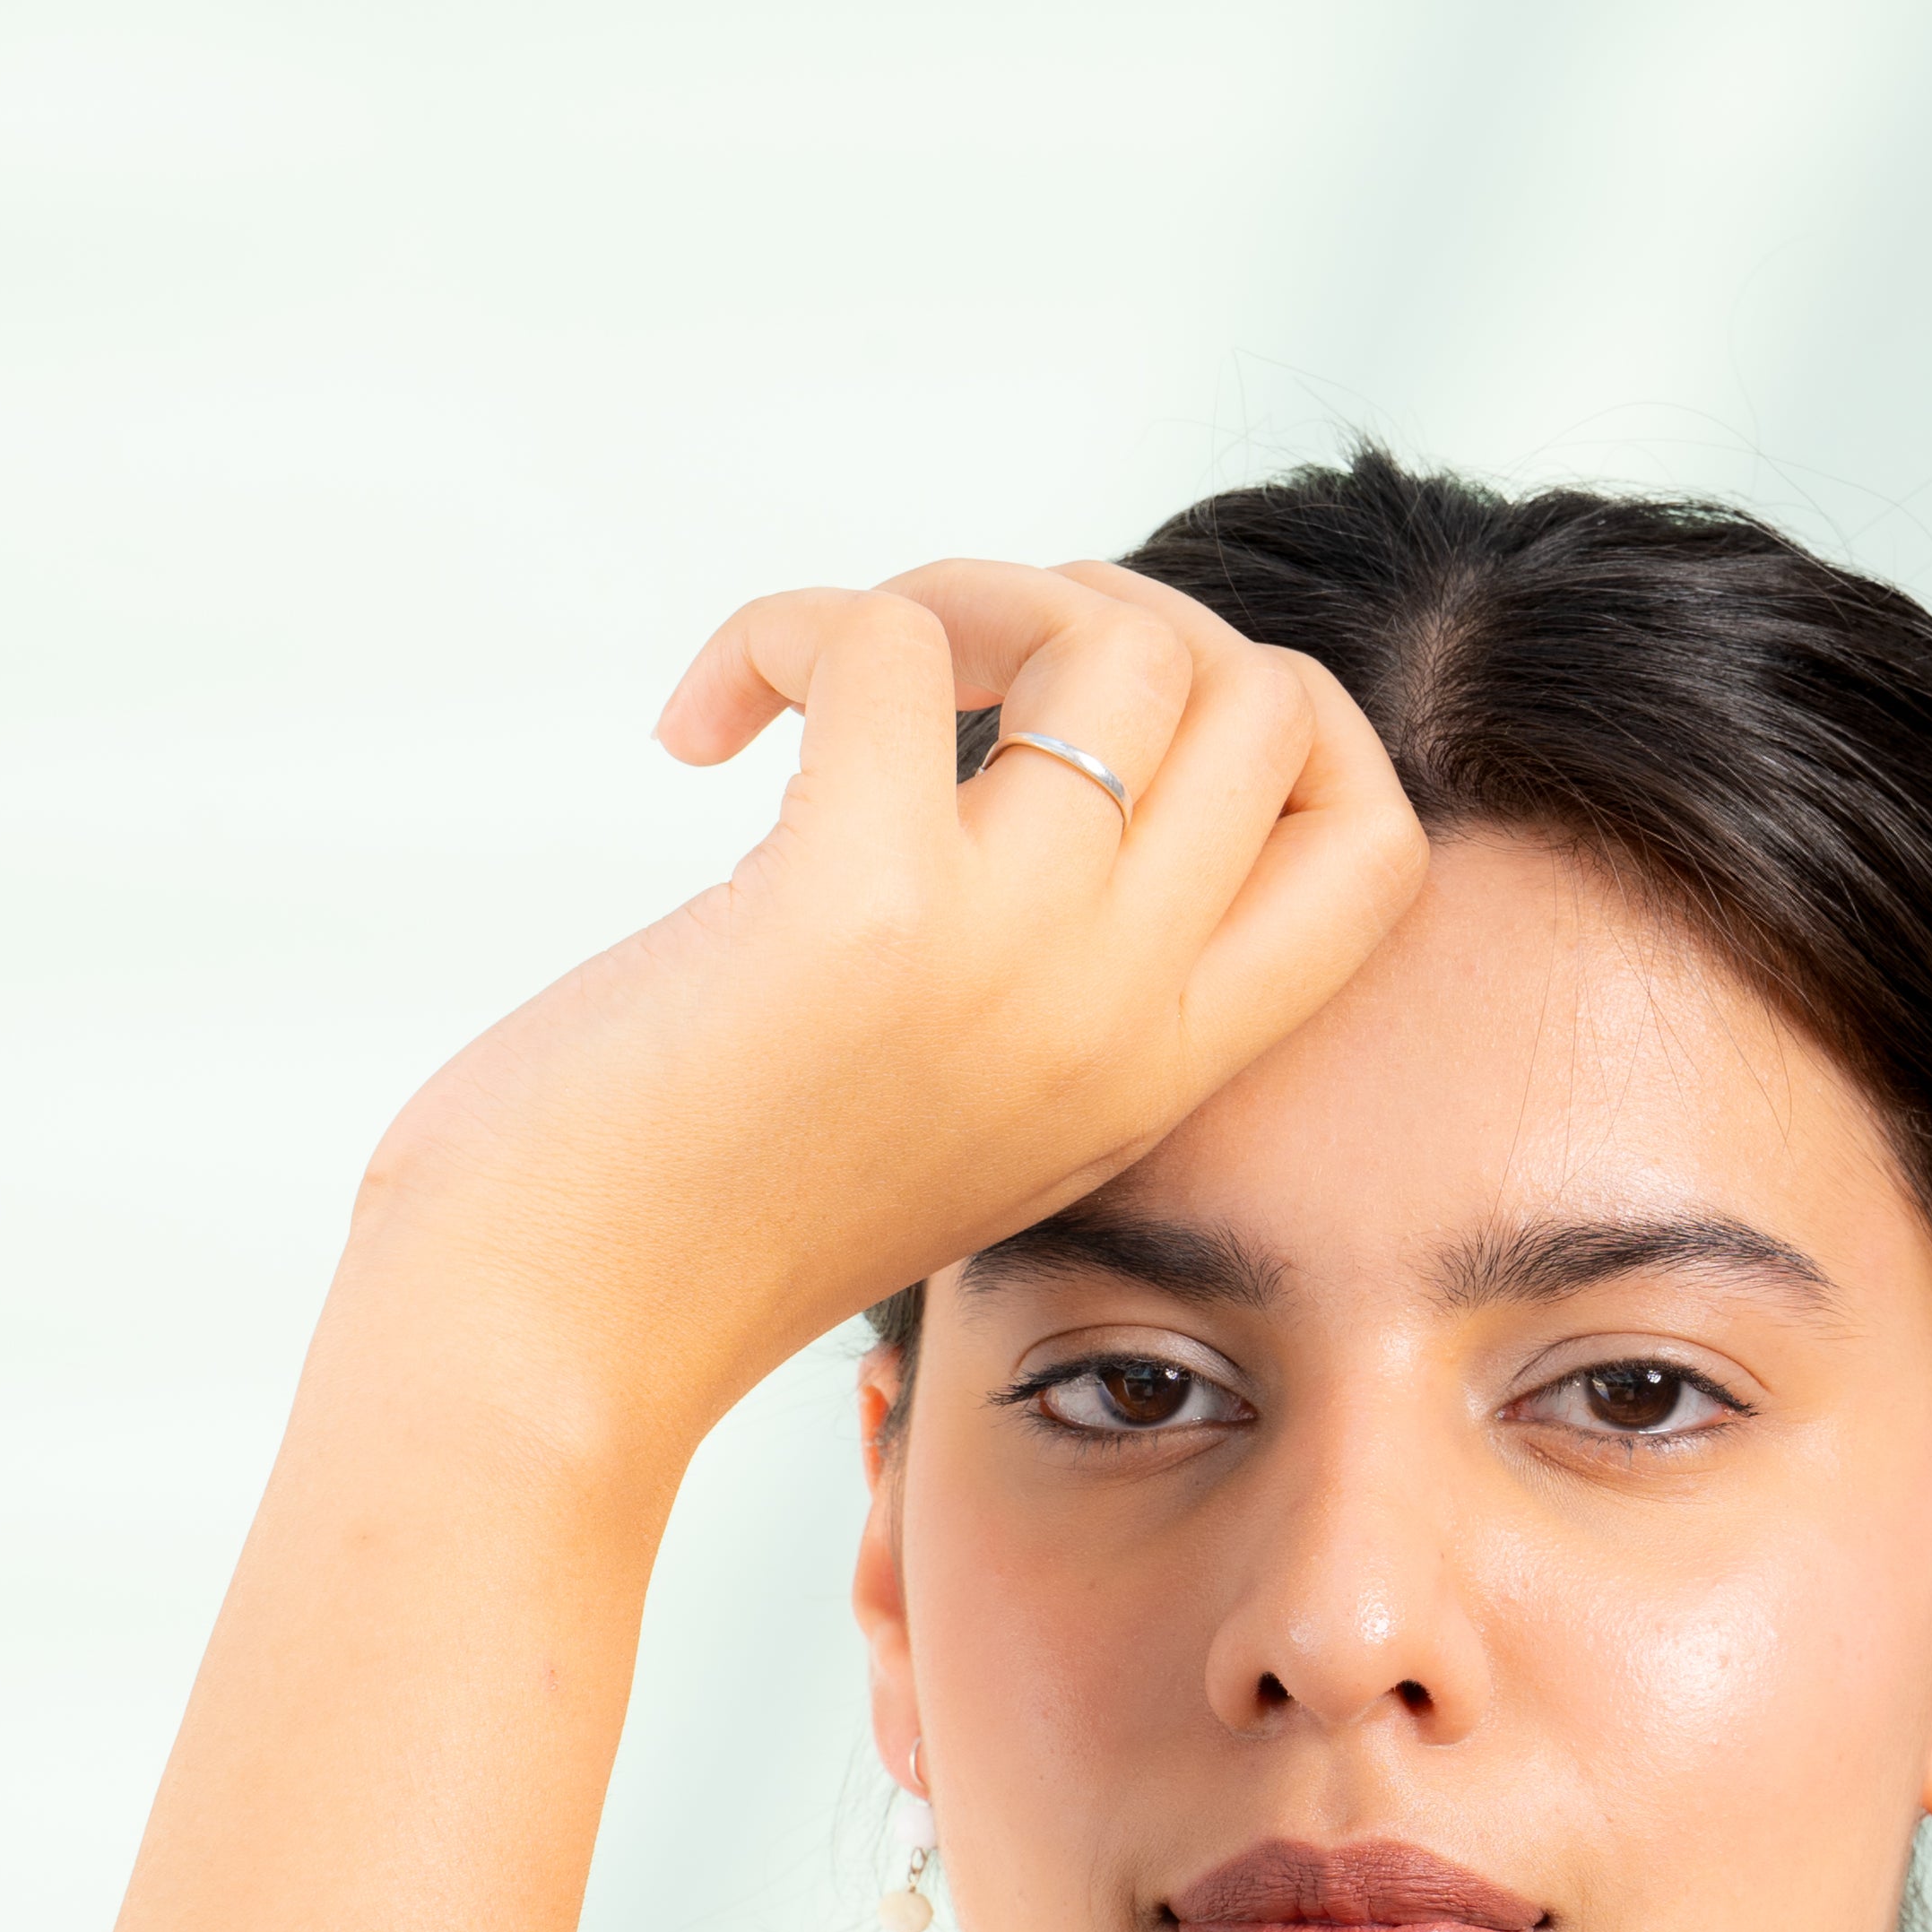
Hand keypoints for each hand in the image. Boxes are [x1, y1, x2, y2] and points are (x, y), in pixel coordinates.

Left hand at [338, 560, 1427, 1478]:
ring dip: (959, 592)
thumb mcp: (953, 1104)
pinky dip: (778, 629)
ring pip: (1115, 632)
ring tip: (825, 680)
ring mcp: (1009, 956)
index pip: (1374, 846)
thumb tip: (1039, 725)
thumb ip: (1043, 967)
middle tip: (944, 684)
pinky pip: (885, 635)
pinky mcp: (861, 899)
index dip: (1281, 718)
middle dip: (1106, 612)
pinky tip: (698, 732)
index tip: (1106, 717)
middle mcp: (1119, 1012)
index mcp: (1156, 1069)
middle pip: (1265, 695)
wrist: (557, 1339)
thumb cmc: (707, 1216)